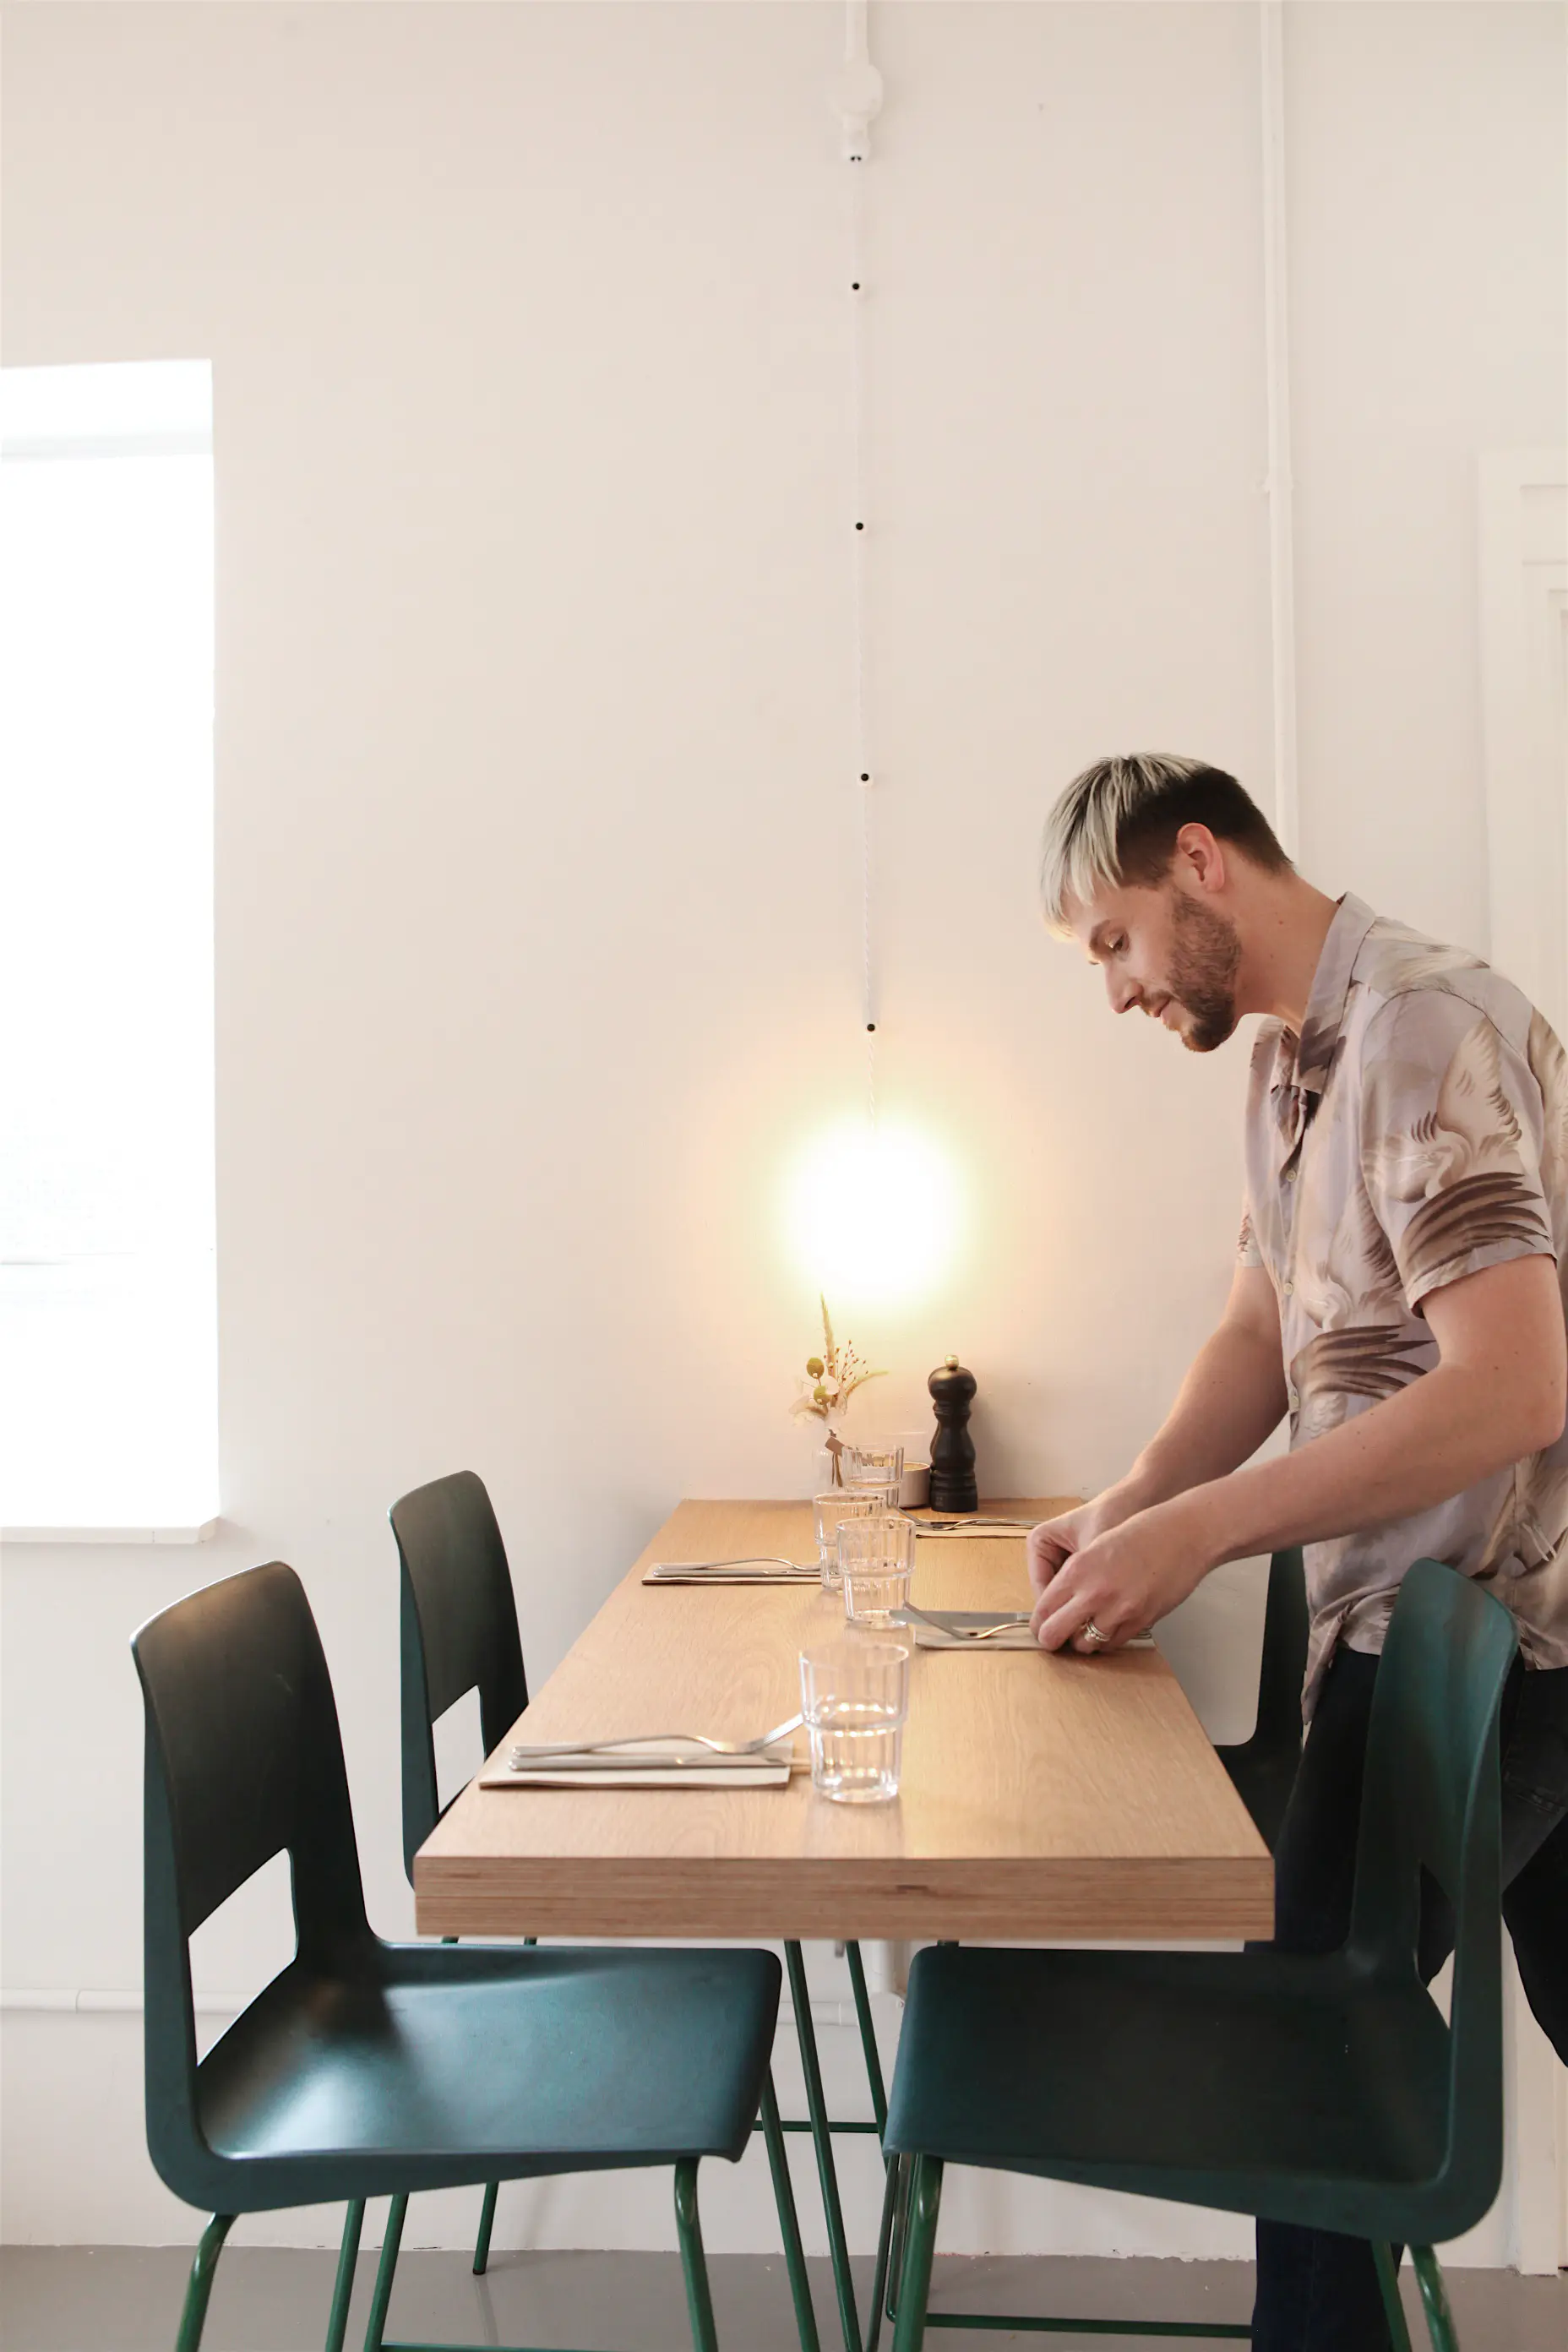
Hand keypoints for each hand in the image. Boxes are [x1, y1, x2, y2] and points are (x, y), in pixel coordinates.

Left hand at [1029, 1494, 1216, 1653]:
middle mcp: (1094, 1592)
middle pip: (1054, 1634)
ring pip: (1085, 1645)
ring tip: (1083, 1632)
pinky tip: (1108, 1627)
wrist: (1183, 1534)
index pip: (1042, 1610)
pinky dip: (1106, 1640)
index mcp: (1078, 1569)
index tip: (1039, 1628)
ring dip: (1081, 1641)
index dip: (1038, 1624)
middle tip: (1052, 1640)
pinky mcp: (1141, 1621)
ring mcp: (1119, 1610)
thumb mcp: (1096, 1545)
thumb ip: (1075, 1576)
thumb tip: (1058, 1604)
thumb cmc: (1143, 1533)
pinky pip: (1113, 1643)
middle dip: (1050, 1640)